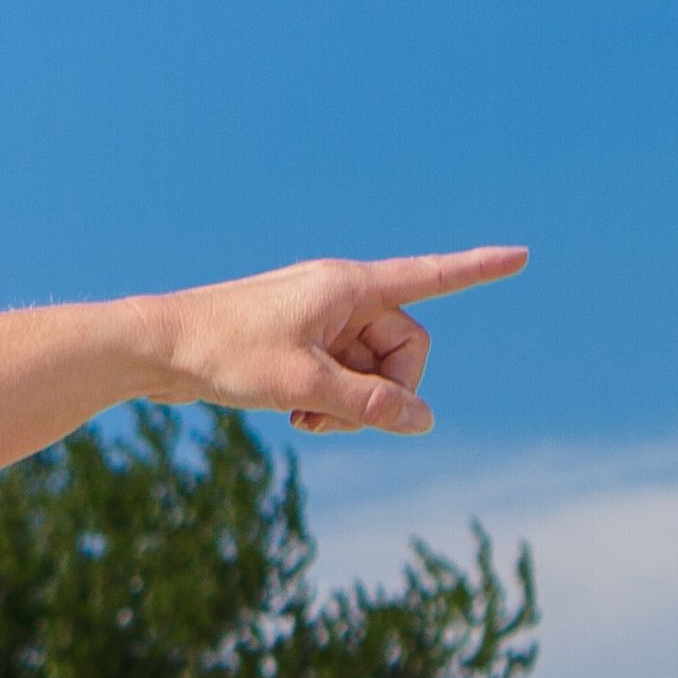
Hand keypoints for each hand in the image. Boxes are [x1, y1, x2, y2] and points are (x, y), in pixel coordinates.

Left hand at [143, 247, 525, 433]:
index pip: (431, 276)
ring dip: (354, 404)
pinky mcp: (300, 343)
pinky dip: (331, 402)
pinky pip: (343, 377)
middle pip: (405, 346)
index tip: (521, 256)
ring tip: (306, 420)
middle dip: (388, 389)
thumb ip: (370, 404)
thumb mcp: (304, 385)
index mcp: (349, 286)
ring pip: (372, 369)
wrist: (156, 349)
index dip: (478, 270)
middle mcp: (341, 295)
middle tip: (340, 417)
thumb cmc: (224, 353)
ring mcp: (320, 320)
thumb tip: (425, 420)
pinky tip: (298, 418)